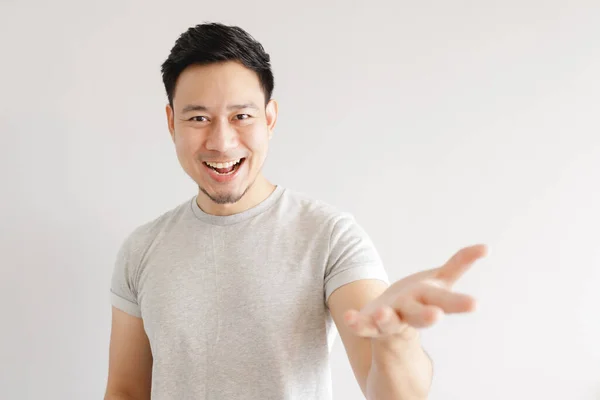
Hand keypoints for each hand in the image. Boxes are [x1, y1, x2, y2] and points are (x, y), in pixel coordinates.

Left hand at [344, 244, 487, 341]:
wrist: (390, 322)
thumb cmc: (419, 298)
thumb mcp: (439, 280)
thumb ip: (459, 263)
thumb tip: (485, 247)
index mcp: (428, 301)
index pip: (445, 301)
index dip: (458, 303)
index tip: (474, 304)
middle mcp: (410, 313)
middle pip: (419, 315)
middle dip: (426, 315)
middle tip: (435, 316)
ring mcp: (389, 320)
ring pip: (389, 322)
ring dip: (386, 319)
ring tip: (382, 315)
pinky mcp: (369, 324)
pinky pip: (362, 325)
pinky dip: (357, 322)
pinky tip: (349, 318)